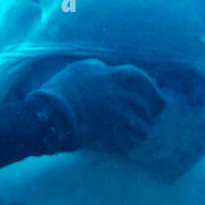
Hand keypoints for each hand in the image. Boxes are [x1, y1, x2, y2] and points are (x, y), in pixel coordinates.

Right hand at [32, 59, 166, 151]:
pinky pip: (133, 122)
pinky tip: (141, 137)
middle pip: (136, 78)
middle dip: (150, 90)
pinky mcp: (113, 113)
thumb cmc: (47, 103)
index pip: (118, 71)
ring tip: (147, 126)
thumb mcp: (63, 84)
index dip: (132, 84)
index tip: (138, 93)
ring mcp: (110, 93)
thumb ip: (79, 85)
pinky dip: (139, 130)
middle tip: (159, 104)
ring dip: (145, 115)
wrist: (45, 115)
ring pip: (138, 102)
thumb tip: (89, 97)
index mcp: (90, 67)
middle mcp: (104, 75)